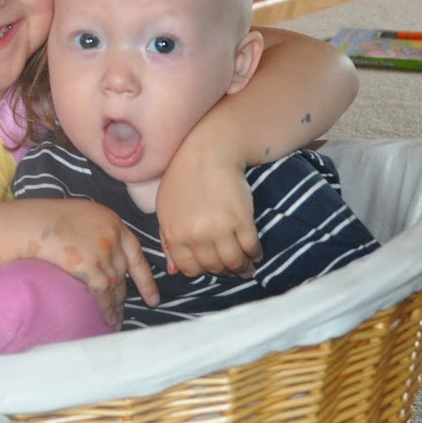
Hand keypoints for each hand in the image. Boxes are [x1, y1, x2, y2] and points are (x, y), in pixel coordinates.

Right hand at [23, 203, 158, 327]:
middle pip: (124, 272)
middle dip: (127, 294)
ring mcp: (104, 252)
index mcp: (114, 223)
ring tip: (116, 321)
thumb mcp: (83, 215)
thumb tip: (100, 249)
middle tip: (128, 313)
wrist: (32, 223)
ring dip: (117, 306)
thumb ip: (98, 231)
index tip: (152, 296)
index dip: (145, 278)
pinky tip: (108, 319)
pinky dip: (107, 308)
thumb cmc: (48, 218)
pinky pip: (103, 293)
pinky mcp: (91, 267)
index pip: (136, 253)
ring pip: (116, 286)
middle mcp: (114, 237)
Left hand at [155, 127, 259, 277]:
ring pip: (233, 262)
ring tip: (245, 265)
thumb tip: (175, 271)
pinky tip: (255, 253)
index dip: (201, 269)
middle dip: (223, 270)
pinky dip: (255, 254)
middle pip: (213, 267)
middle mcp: (196, 235)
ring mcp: (219, 228)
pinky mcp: (242, 220)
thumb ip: (168, 239)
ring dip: (241, 267)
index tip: (210, 265)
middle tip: (231, 267)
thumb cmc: (184, 177)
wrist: (209, 152)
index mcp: (175, 233)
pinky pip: (251, 247)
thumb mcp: (166, 208)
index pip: (188, 268)